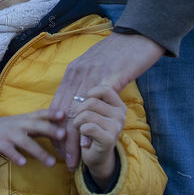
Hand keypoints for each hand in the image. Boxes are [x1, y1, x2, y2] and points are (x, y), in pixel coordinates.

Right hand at [0, 110, 65, 166]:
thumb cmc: (9, 128)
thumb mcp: (23, 123)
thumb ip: (40, 126)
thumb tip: (63, 129)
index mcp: (26, 119)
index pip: (41, 114)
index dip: (52, 113)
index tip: (65, 115)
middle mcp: (19, 124)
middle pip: (36, 126)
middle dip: (50, 129)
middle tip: (64, 135)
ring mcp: (9, 134)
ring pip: (26, 142)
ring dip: (39, 152)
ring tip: (52, 163)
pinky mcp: (0, 144)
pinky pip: (9, 151)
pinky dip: (16, 156)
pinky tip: (23, 163)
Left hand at [50, 32, 162, 170]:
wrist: (138, 34)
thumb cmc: (120, 49)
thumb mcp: (94, 62)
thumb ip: (85, 77)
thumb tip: (82, 93)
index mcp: (73, 72)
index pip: (57, 104)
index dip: (55, 127)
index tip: (56, 145)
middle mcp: (78, 75)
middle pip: (63, 113)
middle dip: (61, 139)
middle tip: (61, 160)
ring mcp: (92, 78)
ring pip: (75, 115)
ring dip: (72, 141)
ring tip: (73, 160)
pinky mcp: (108, 81)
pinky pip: (93, 112)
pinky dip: (88, 130)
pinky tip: (88, 145)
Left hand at [72, 85, 125, 188]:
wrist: (97, 156)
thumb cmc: (93, 130)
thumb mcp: (94, 113)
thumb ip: (92, 101)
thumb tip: (81, 93)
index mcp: (119, 106)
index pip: (105, 89)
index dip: (91, 94)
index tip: (86, 103)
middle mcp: (120, 115)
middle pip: (90, 102)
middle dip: (78, 112)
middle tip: (80, 121)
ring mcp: (116, 127)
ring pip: (86, 115)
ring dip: (77, 123)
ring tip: (81, 129)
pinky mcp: (109, 139)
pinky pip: (87, 127)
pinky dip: (81, 131)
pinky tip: (84, 138)